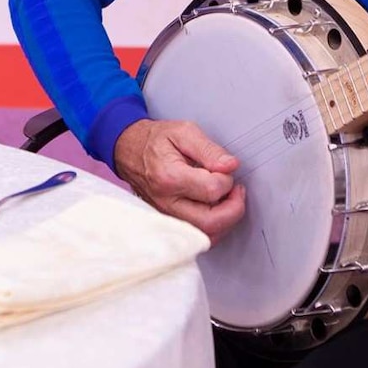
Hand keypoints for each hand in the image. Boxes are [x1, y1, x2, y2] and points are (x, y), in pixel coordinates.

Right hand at [113, 118, 245, 242]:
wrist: (130, 150)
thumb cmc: (156, 140)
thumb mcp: (184, 132)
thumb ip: (209, 150)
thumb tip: (231, 165)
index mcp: (170, 177)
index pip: (211, 191)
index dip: (227, 180)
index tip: (227, 169)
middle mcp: (166, 203)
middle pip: (210, 222)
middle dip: (234, 208)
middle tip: (237, 191)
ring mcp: (166, 217)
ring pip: (204, 235)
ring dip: (225, 220)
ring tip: (228, 199)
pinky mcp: (168, 223)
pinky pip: (196, 235)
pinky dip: (213, 226)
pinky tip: (216, 208)